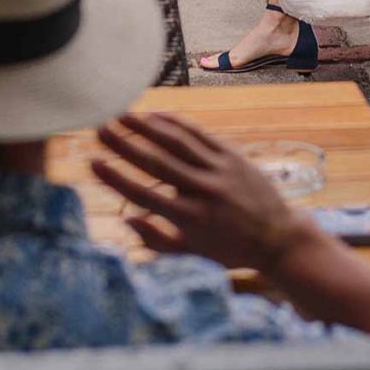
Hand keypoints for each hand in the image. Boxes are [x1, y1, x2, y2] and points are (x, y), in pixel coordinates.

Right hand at [90, 111, 311, 273]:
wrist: (276, 237)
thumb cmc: (229, 249)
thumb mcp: (191, 254)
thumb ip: (156, 241)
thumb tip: (127, 220)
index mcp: (188, 218)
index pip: (144, 194)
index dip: (115, 178)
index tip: (93, 162)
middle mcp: (202, 190)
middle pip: (155, 162)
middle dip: (124, 144)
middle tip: (100, 128)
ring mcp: (218, 170)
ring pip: (177, 142)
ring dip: (146, 126)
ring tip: (121, 115)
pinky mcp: (232, 156)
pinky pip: (199, 135)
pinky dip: (176, 123)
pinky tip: (156, 115)